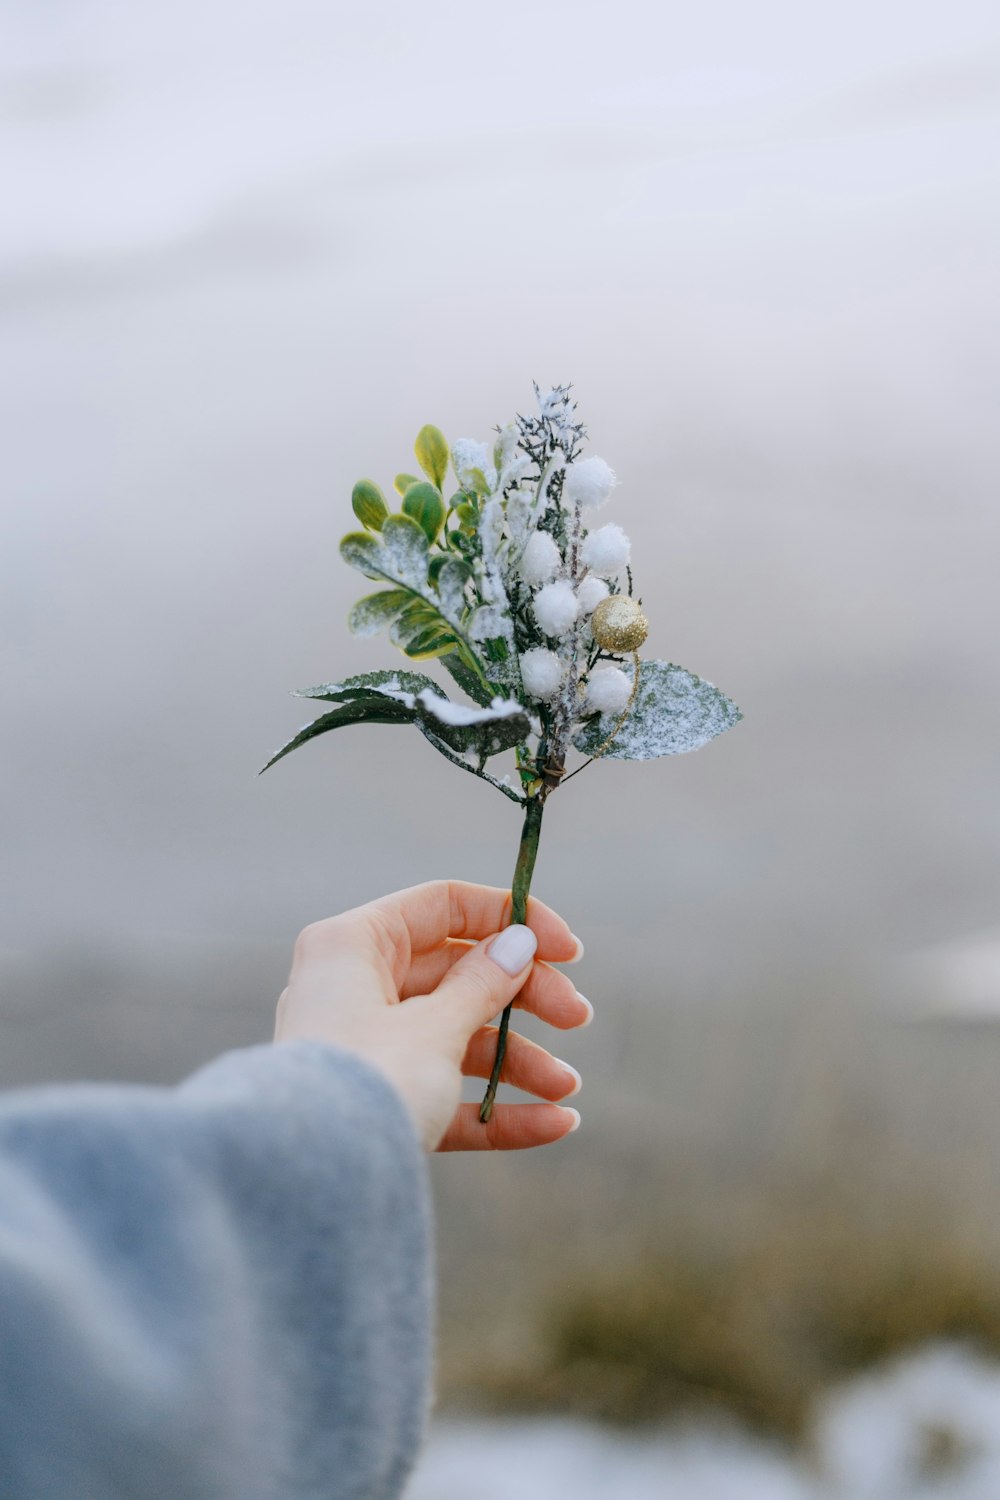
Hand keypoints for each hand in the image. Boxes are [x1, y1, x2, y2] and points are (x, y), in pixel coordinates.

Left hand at [274, 880, 589, 1151]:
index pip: (443, 907)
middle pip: (457, 974)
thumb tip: (516, 944)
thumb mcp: (434, 1027)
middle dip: (524, 999)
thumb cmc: (370, 1082)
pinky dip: (497, 1107)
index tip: (568, 951)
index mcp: (353, 944)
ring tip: (567, 1088)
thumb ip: (483, 984)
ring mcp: (364, 1049)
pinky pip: (444, 1095)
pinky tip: (555, 1123)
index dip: (512, 921)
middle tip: (577, 1018)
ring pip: (455, 1039)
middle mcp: (353, 988)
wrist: (310, 1184)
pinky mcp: (377, 1105)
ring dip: (519, 1061)